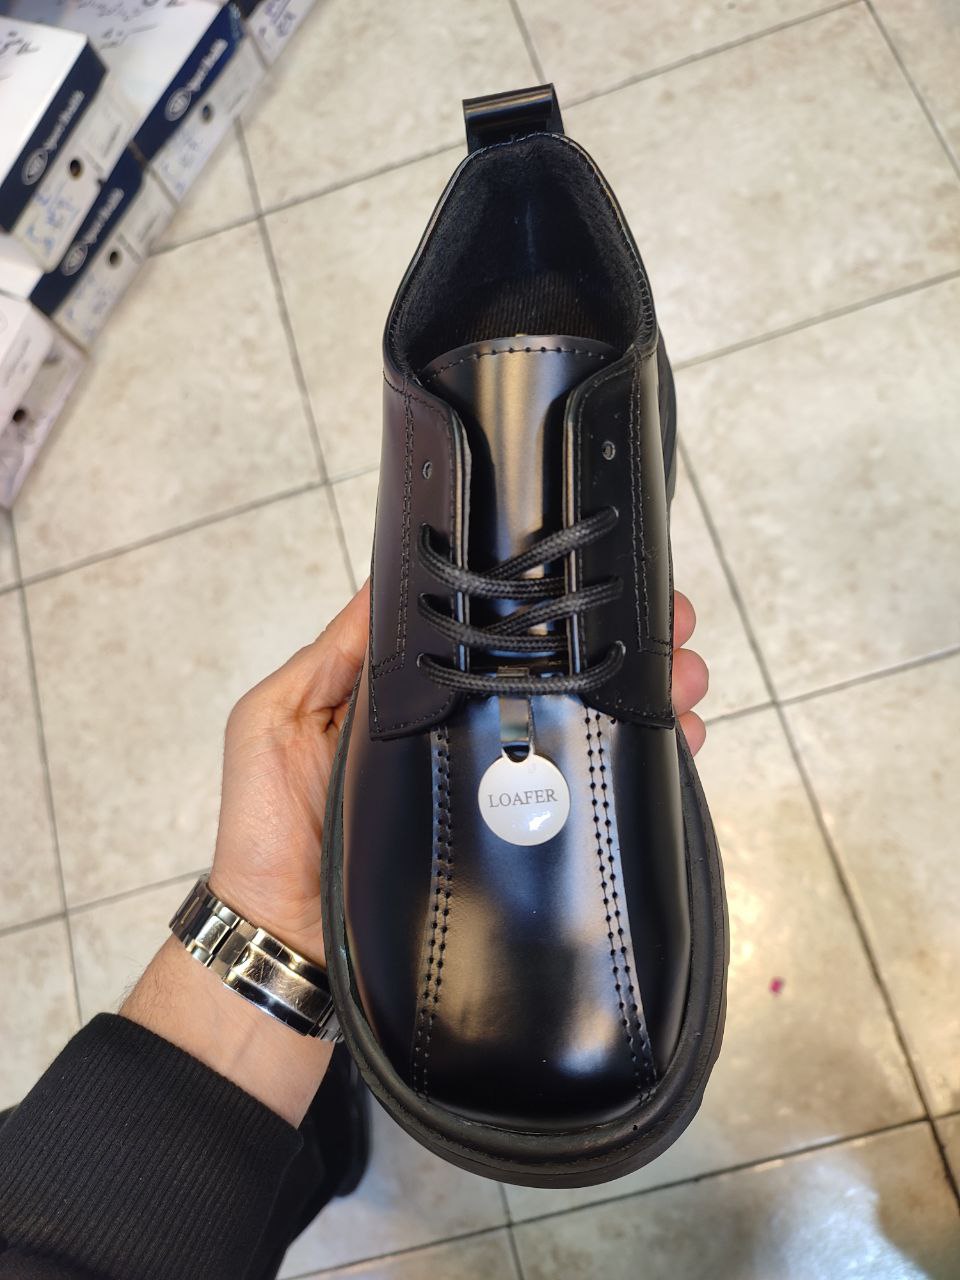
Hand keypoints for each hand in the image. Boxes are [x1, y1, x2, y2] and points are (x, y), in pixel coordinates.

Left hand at [125, 584, 707, 1123]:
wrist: (285, 945)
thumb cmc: (268, 831)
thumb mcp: (276, 720)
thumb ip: (334, 656)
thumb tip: (390, 580)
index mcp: (417, 696)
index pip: (492, 634)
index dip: (545, 603)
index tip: (596, 579)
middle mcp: (468, 734)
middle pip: (557, 675)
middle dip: (620, 646)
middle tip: (672, 629)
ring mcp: (497, 788)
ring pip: (585, 730)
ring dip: (644, 698)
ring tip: (686, 681)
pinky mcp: (516, 840)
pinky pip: (585, 799)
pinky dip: (637, 770)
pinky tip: (677, 745)